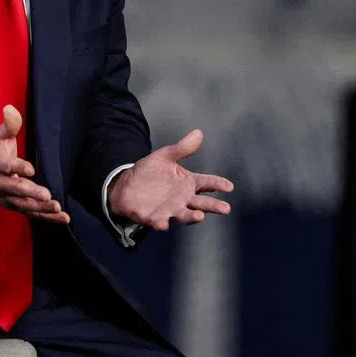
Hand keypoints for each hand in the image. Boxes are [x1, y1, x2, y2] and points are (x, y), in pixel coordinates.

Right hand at [0, 105, 69, 223]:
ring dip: (41, 208)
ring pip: (24, 205)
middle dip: (31, 193)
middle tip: (47, 195)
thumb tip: (11, 109)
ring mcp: (7, 197)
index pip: (8, 167)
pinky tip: (63, 218)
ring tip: (57, 209)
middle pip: (16, 190)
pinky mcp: (14, 206)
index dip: (19, 168)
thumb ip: (8, 125)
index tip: (31, 170)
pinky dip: (47, 217)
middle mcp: (1, 183)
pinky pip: (31, 213)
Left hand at [107, 129, 232, 230]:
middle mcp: (183, 199)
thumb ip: (182, 148)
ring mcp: (170, 210)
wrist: (127, 185)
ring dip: (192, 217)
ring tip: (200, 216)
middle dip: (213, 206)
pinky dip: (162, 223)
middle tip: (225, 208)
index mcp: (188, 183)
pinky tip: (163, 224)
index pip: (207, 183)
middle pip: (202, 204)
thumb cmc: (150, 172)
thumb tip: (198, 133)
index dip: (218, 184)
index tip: (228, 186)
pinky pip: (159, 221)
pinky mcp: (154, 217)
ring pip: (184, 215)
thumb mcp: (165, 156)